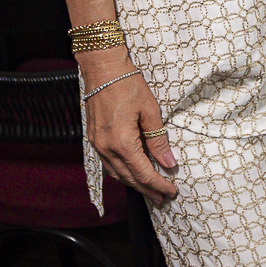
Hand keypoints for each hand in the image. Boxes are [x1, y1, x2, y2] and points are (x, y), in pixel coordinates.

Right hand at [84, 64, 177, 198]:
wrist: (102, 68)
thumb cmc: (127, 84)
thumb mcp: (150, 111)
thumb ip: (158, 140)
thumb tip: (169, 163)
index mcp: (122, 142)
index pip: (143, 173)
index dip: (158, 185)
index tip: (171, 191)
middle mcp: (106, 148)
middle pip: (129, 178)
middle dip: (148, 190)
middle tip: (163, 198)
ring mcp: (97, 144)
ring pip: (117, 174)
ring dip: (135, 184)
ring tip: (151, 190)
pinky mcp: (93, 138)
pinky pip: (108, 164)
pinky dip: (122, 172)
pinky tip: (132, 173)